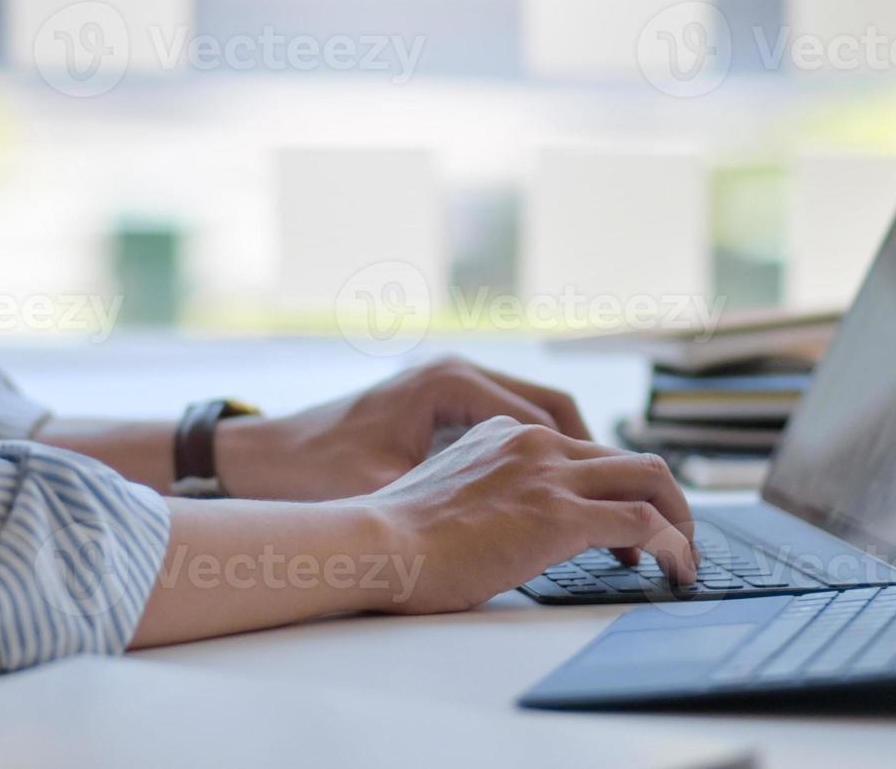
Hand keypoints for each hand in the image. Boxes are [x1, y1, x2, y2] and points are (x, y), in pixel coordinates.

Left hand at [214, 358, 591, 501]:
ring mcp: (449, 384)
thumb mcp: (386, 490)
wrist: (263, 454)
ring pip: (537, 415)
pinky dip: (538, 455)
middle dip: (596, 458)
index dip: (593, 464)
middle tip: (633, 505)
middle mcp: (457, 372)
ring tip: (601, 506)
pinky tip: (548, 498)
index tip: (626, 501)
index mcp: (451, 383)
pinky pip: (510, 423)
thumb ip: (451, 500)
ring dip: (570, 456)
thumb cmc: (317, 471)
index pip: (551, 417)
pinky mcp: (439, 404)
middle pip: (556, 409)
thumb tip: (516, 525)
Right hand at [353, 416, 696, 613]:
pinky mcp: (561, 515)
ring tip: (684, 558)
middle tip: (671, 537)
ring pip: (650, 478)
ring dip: (679, 519)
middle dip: (662, 498)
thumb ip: (483, 495)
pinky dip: (673, 546)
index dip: (614, 487)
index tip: (623, 523)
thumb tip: (502, 531)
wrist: (374, 544)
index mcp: (503, 434)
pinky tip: (676, 571)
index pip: (582, 450)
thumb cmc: (393, 537)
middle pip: (628, 458)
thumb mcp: (445, 495)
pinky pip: (644, 523)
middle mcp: (533, 443)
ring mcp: (550, 475)